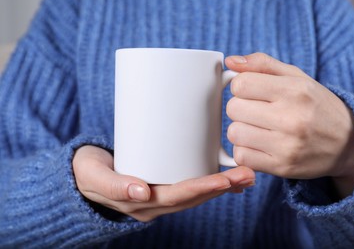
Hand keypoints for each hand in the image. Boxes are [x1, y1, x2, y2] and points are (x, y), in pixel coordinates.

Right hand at [72, 145, 255, 221]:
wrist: (82, 174)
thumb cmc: (87, 172)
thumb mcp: (94, 176)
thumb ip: (114, 186)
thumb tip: (142, 192)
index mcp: (142, 204)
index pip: (178, 197)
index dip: (202, 188)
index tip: (225, 179)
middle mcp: (155, 204)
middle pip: (194, 197)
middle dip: (222, 187)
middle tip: (248, 175)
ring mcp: (160, 197)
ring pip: (196, 194)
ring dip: (222, 186)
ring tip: (247, 176)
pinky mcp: (162, 185)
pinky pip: (190, 188)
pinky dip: (211, 183)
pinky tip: (229, 178)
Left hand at [225, 53, 353, 197]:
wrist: (348, 144)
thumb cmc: (317, 106)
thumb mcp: (297, 77)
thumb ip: (262, 64)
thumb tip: (230, 61)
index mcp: (295, 90)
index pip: (240, 84)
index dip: (240, 86)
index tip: (251, 91)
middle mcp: (291, 118)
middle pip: (233, 109)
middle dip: (240, 108)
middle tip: (256, 111)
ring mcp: (286, 146)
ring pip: (234, 133)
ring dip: (240, 130)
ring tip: (257, 129)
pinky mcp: (281, 167)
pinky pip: (241, 156)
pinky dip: (245, 150)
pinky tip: (259, 145)